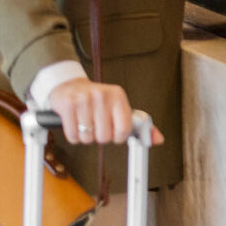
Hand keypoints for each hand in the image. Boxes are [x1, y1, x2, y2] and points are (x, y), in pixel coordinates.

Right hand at [46, 79, 164, 145]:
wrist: (70, 85)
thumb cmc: (98, 100)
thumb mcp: (120, 107)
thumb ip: (140, 125)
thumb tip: (158, 140)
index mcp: (118, 96)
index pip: (124, 129)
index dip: (118, 137)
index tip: (114, 133)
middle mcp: (102, 96)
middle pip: (104, 137)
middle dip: (100, 136)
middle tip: (97, 125)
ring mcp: (84, 100)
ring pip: (87, 138)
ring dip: (86, 137)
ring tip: (86, 123)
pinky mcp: (68, 106)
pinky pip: (73, 136)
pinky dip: (74, 136)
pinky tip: (75, 123)